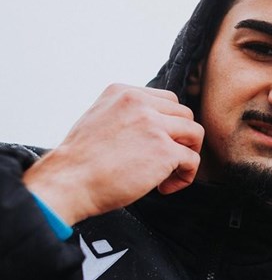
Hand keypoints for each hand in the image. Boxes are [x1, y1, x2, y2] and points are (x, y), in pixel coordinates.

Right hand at [23, 84, 203, 224]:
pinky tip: (164, 187)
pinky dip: (185, 176)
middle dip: (181, 138)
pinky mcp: (164, 150)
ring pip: (195, 133)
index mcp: (123, 92)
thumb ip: (128, 115)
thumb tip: (157, 126)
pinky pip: (192, 160)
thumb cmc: (81, 161)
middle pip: (185, 114)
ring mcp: (154, 125)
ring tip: (169, 173)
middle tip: (166, 160)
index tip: (157, 143)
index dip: (169, 124)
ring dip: (188, 154)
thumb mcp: (100, 119)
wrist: (68, 182)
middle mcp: (140, 103)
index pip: (167, 100)